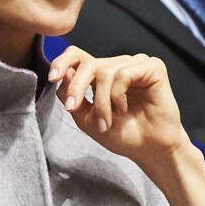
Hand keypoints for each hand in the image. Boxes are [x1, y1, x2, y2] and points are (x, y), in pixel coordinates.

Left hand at [49, 46, 204, 205]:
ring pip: (105, 71)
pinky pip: (124, 74)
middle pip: (88, 63)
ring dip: (101, 101)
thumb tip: (63, 72)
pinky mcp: (152, 67)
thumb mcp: (87, 118)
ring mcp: (135, 63)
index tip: (52, 77)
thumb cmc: (122, 134)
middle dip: (77, 87)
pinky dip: (118, 95)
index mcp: (102, 73)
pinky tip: (124, 110)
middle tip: (74, 109)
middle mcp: (118, 64)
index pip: (78, 55)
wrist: (150, 150)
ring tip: (108, 121)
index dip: (62, 61)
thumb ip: (72, 95)